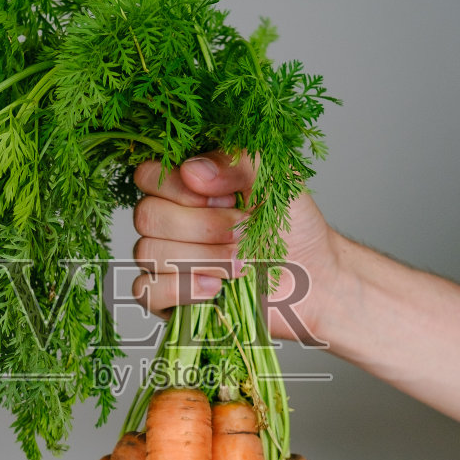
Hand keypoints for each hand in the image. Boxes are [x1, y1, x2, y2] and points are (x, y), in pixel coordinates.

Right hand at [131, 151, 340, 341]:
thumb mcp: (276, 179)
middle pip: (146, 216)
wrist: (313, 278)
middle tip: (244, 234)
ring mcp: (165, 259)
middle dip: (203, 227)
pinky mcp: (169, 298)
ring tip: (242, 264)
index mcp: (184, 185)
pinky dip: (182, 289)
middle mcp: (168, 219)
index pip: (147, 176)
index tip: (226, 198)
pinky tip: (215, 288)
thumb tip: (192, 170)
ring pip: (148, 252)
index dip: (181, 189)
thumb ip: (237, 161)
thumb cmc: (292, 225)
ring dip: (202, 258)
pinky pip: (146, 290)